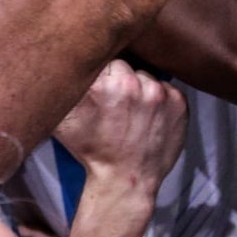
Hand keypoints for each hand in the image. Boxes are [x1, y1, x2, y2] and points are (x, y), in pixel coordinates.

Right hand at [53, 59, 188, 197]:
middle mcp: (131, 84)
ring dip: (140, 88)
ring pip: (146, 75)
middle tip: (115, 103)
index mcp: (100, 84)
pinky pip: (167, 87)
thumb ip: (61, 87)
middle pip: (124, 65)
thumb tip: (57, 60)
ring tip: (133, 112)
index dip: (99, 73)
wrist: (126, 178)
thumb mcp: (62, 119)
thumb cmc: (92, 150)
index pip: (100, 57)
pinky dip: (160, 98)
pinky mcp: (179, 102)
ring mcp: (159, 93)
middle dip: (118, 80)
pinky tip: (149, 117)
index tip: (99, 89)